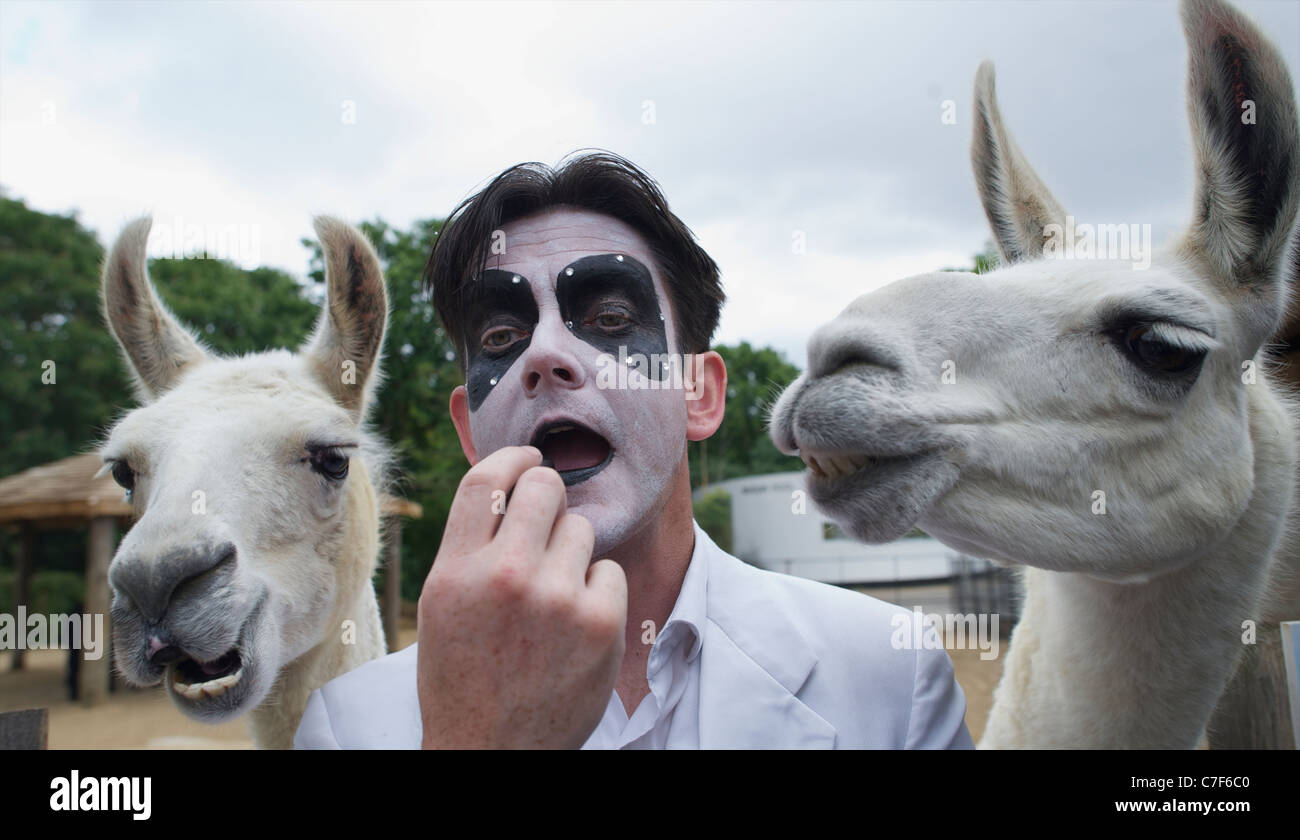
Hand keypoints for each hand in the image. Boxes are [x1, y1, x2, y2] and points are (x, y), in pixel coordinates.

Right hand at [417, 446, 626, 748]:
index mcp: (455, 571)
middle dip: (549, 497)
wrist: (491, 753)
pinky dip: (597, 591)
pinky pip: (609, 571)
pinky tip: (575, 624)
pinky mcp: (600, 622)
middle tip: (548, 522)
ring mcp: (556, 598)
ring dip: (572, 552)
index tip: (528, 458)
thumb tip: (508, 487)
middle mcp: (504, 576)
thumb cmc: (464, 679)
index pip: (485, 480)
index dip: (511, 457)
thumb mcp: (443, 607)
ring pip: (581, 528)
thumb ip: (470, 549)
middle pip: (542, 486)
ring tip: (553, 596)